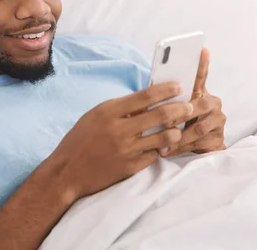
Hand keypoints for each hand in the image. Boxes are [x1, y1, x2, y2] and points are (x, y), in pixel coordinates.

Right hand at [46, 82, 196, 200]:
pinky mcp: (130, 167)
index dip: (166, 90)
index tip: (179, 86)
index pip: (145, 96)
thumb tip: (147, 99)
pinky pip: (154, 155)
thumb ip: (121, 108)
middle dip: (180, 109)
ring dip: (176, 131)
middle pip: (160, 115)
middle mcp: (120, 129)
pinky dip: (161, 149)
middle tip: (189, 106)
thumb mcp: (96, 115)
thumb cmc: (80, 139)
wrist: (67, 171)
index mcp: (110, 111)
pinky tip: (165, 146)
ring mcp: (127, 150)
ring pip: (163, 137)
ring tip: (180, 128)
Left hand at [166, 48, 226, 155]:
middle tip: (165, 121)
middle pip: (200, 105)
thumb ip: (167, 101)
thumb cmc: (182, 126)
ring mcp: (218, 120)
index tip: (202, 50)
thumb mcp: (172, 112)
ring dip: (178, 136)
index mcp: (200, 93)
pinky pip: (198, 143)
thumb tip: (149, 91)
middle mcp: (212, 103)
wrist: (201, 149)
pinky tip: (168, 150)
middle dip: (180, 114)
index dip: (202, 64)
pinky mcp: (219, 138)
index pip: (201, 76)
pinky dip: (180, 148)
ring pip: (198, 128)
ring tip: (162, 143)